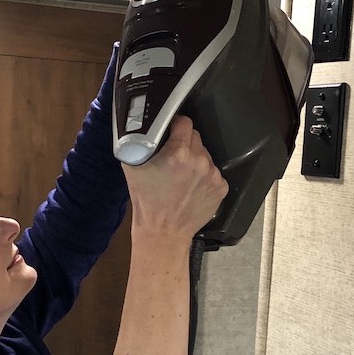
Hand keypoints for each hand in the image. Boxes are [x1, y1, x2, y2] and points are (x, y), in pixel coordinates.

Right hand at [122, 115, 227, 240]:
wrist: (163, 232)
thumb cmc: (146, 200)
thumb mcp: (132, 168)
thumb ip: (138, 143)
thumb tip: (140, 128)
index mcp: (178, 152)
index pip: (184, 122)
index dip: (175, 125)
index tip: (170, 131)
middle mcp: (199, 161)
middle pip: (195, 137)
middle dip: (184, 143)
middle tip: (173, 157)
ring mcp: (213, 175)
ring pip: (205, 155)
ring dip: (195, 160)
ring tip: (182, 176)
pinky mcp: (220, 187)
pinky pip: (213, 172)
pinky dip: (204, 176)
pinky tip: (192, 187)